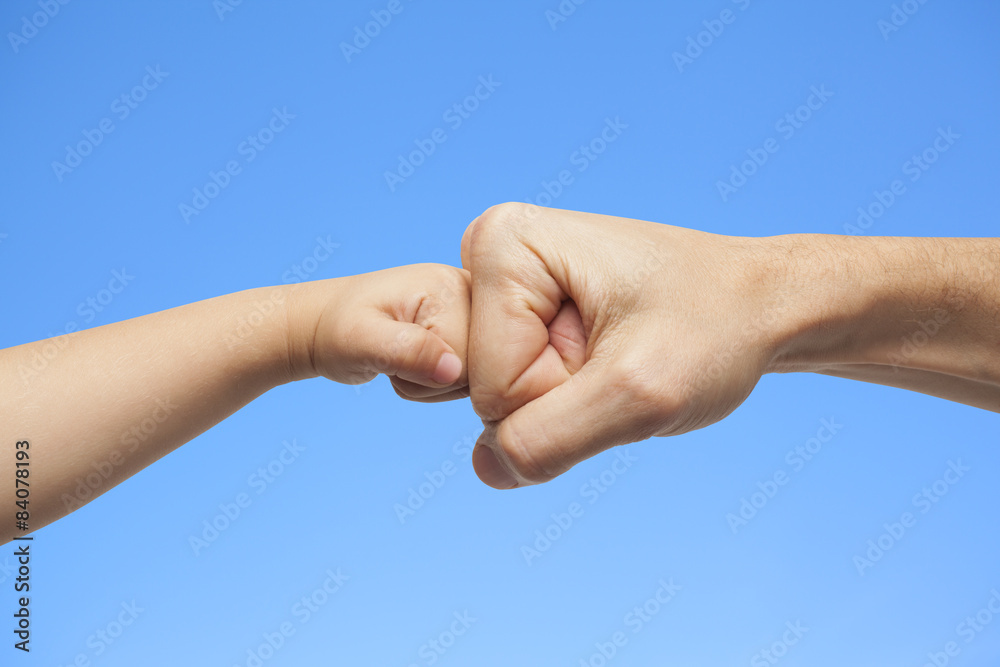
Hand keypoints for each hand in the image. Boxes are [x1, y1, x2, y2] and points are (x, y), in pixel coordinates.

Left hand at [290, 264, 470, 401]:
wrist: (326, 322)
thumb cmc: (336, 328)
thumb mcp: (360, 340)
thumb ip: (407, 351)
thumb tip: (453, 370)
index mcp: (451, 286)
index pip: (473, 362)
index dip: (432, 378)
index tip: (397, 358)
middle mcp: (472, 292)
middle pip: (481, 372)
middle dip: (435, 381)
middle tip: (398, 360)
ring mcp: (473, 310)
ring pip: (478, 379)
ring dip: (435, 384)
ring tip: (403, 360)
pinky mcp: (469, 326)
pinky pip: (471, 378)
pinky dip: (439, 382)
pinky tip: (416, 363)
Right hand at [462, 203, 787, 487]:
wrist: (757, 307)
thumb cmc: (714, 328)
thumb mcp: (640, 393)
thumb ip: (549, 440)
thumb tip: (486, 469)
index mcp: (503, 243)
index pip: (491, 384)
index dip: (562, 393)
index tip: (618, 349)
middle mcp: (489, 252)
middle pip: (482, 388)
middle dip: (556, 398)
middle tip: (618, 356)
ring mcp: (501, 285)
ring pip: (498, 398)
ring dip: (564, 401)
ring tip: (613, 355)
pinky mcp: (517, 313)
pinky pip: (514, 392)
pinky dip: (564, 397)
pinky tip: (600, 359)